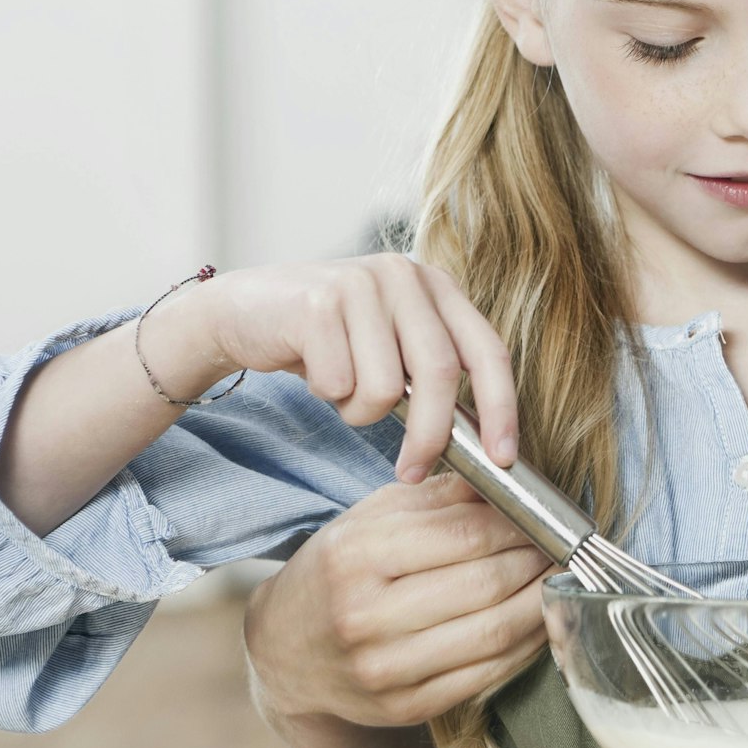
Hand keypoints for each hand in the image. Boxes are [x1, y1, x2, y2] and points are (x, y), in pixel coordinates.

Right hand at [155, 254, 514, 481]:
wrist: (244, 311)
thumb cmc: (329, 340)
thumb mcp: (391, 346)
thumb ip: (433, 375)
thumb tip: (483, 443)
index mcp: (436, 286)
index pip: (488, 350)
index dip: (502, 407)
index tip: (504, 456)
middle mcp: (405, 276)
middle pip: (441, 374)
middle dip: (430, 435)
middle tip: (412, 471)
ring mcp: (362, 283)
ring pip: (386, 387)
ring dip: (361, 411)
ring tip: (341, 388)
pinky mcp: (319, 302)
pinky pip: (340, 383)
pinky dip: (328, 396)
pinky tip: (314, 371)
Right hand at [244, 473, 551, 727]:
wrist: (284, 650)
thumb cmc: (336, 571)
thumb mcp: (369, 520)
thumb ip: (436, 499)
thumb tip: (507, 480)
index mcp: (357, 557)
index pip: (465, 534)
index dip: (520, 524)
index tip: (548, 516)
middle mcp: (367, 616)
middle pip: (485, 583)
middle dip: (537, 560)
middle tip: (564, 546)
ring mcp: (386, 669)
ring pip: (493, 632)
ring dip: (540, 602)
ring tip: (558, 578)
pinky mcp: (406, 706)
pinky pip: (487, 674)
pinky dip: (525, 645)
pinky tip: (539, 620)